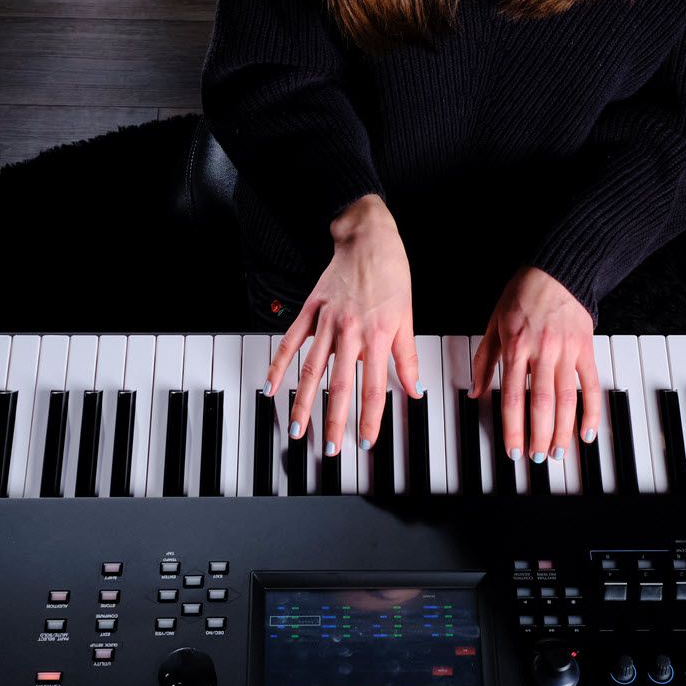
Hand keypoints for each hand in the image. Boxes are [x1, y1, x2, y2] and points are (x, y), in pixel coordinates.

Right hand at [262, 202, 423, 456]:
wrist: (368, 236)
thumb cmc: (391, 273)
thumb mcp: (407, 316)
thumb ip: (407, 356)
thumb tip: (415, 388)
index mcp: (377, 336)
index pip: (373, 388)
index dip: (370, 418)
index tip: (366, 442)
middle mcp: (350, 332)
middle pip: (340, 385)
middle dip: (333, 420)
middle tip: (328, 448)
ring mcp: (327, 321)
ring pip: (312, 369)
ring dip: (304, 402)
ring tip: (296, 429)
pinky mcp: (311, 310)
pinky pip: (292, 342)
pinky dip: (279, 365)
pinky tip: (270, 387)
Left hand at [468, 266, 601, 462]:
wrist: (557, 270)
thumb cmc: (522, 295)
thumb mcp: (494, 324)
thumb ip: (484, 360)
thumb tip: (474, 392)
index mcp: (515, 347)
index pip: (511, 396)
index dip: (512, 428)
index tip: (513, 450)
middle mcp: (542, 351)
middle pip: (541, 403)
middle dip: (539, 435)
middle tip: (537, 458)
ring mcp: (567, 351)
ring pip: (566, 398)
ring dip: (563, 430)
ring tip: (558, 453)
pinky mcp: (586, 349)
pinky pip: (591, 385)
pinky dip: (592, 411)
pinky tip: (588, 433)